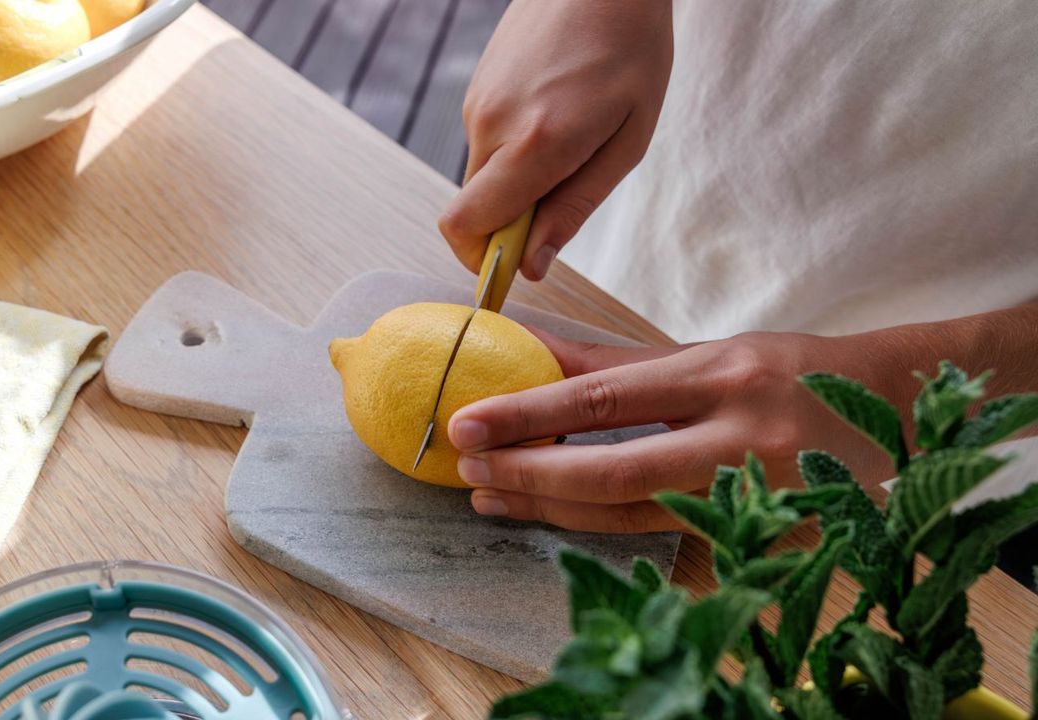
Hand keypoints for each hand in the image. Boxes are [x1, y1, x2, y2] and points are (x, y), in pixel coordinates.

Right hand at [439, 0, 672, 280]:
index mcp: (534, 144)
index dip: (483, 260)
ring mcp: (476, 104)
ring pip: (482, 178)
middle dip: (511, 223)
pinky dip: (513, 153)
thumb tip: (531, 266)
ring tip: (570, 137)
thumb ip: (574, 207)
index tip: (516, 265)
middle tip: (567, 190)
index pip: (466, 227)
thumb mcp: (626, 140)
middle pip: (474, 210)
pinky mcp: (475, 90)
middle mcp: (491, 126)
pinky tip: (554, 114)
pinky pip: (486, 146)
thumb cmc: (630, 50)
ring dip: (517, 182)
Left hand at [447, 329, 903, 532]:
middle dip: (530, 473)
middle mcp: (740, 436)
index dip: (529, 411)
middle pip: (613, 471)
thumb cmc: (788, 373)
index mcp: (723, 374)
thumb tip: (527, 348)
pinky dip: (598, 526)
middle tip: (467, 467)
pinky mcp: (761, 538)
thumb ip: (615, 361)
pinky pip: (661, 537)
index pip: (607, 395)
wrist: (894, 410)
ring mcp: (755, 496)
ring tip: (492, 494)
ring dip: (551, 507)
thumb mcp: (707, 352)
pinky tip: (553, 512)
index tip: (467, 420)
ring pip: (632, 516)